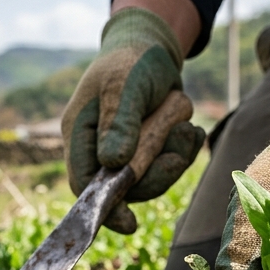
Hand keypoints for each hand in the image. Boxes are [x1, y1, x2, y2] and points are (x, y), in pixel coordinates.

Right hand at [62, 8, 204, 232]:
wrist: (154, 45)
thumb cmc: (132, 61)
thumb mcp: (124, 85)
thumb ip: (119, 122)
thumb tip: (113, 163)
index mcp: (79, 133)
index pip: (84, 184)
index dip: (103, 208)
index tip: (128, 223)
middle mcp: (99, 148)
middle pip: (123, 188)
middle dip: (154, 174)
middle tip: (176, 156)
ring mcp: (125, 151)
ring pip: (150, 178)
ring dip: (172, 156)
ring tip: (185, 129)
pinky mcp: (148, 149)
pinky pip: (167, 165)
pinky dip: (182, 149)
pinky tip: (190, 129)